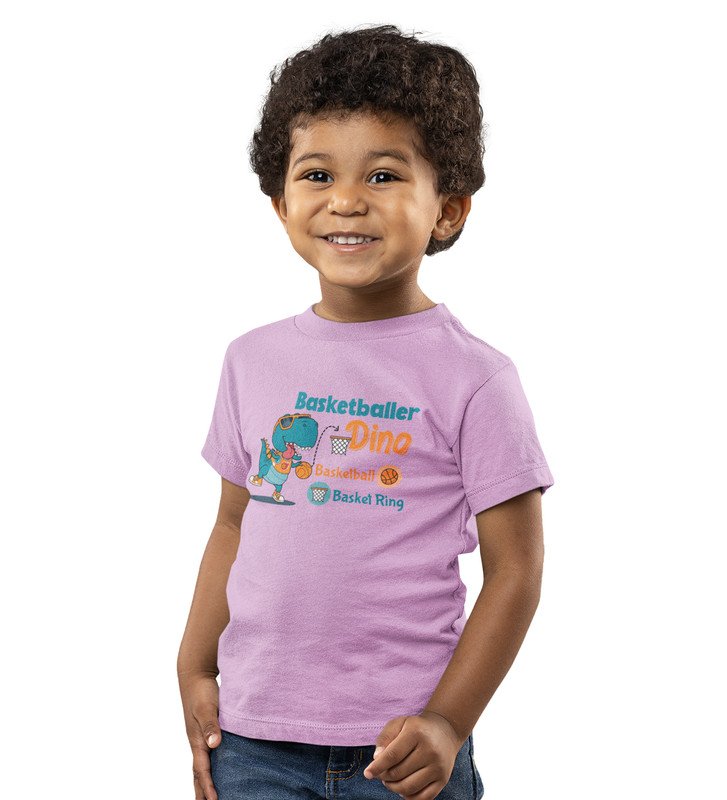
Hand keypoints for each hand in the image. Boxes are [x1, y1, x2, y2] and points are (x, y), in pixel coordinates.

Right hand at [178, 671, 223, 799]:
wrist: (195, 675)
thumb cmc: (202, 691)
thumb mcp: (207, 707)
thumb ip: (211, 725)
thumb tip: (214, 745)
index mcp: (196, 740)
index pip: (202, 770)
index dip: (208, 787)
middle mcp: (197, 742)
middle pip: (198, 773)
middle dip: (201, 792)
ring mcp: (200, 737)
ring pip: (201, 765)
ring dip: (204, 782)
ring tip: (208, 797)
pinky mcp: (206, 730)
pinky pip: (207, 755)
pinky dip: (209, 768)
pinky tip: (217, 769)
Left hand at [362, 711, 464, 798]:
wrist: (445, 730)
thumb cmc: (416, 728)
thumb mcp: (399, 723)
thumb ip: (385, 738)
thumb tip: (376, 759)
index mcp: (416, 732)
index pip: (392, 755)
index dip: (377, 767)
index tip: (367, 773)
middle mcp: (430, 750)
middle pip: (398, 773)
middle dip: (384, 776)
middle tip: (381, 773)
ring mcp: (438, 767)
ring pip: (408, 788)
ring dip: (394, 788)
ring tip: (390, 780)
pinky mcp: (443, 780)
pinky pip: (422, 798)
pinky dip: (408, 797)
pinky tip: (403, 788)